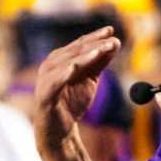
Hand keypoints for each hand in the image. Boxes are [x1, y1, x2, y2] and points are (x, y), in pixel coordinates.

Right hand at [29, 28, 121, 150]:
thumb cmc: (72, 102)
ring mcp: (47, 78)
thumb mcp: (90, 79)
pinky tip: (73, 68)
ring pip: (67, 63)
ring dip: (84, 56)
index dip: (95, 36)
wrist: (59, 129)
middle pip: (75, 51)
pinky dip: (63, 74)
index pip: (80, 44)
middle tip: (113, 41)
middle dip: (95, 45)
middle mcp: (52, 64)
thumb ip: (99, 62)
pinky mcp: (45, 94)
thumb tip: (115, 43)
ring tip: (100, 50)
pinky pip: (54, 82)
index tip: (111, 30)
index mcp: (62, 58)